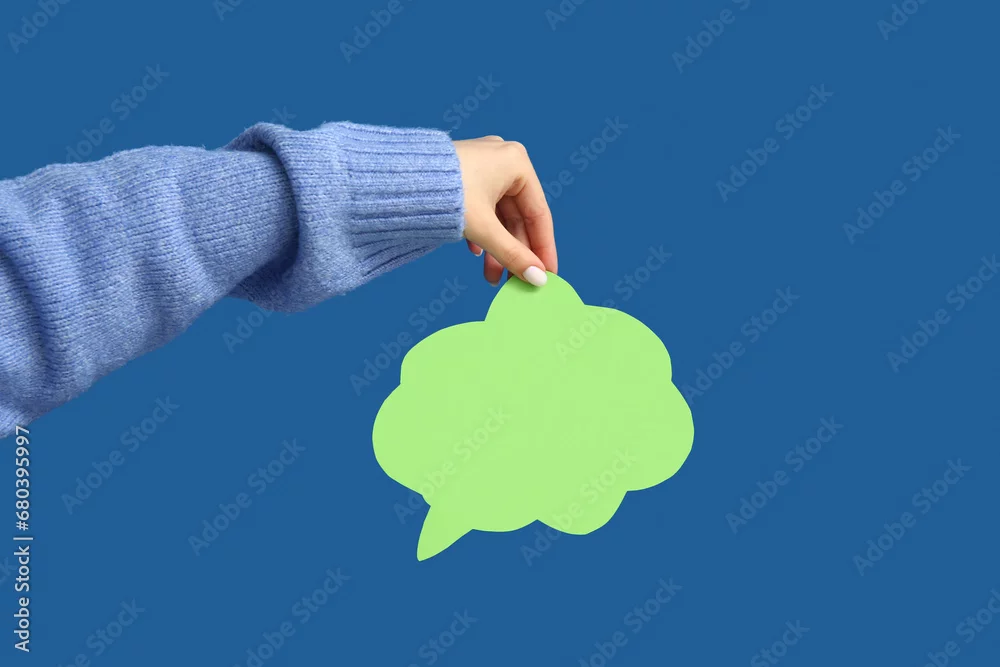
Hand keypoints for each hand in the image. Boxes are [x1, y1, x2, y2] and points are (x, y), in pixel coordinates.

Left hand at [453, 136, 556, 286]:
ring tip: (491, 277)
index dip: (543, 248)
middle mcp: (503, 160)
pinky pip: (482, 209)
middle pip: (518, 217)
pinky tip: (475, 254)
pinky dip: (481, 233)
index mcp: (517, 163)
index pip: (539, 214)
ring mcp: (483, 166)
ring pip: (498, 216)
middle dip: (514, 253)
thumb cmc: (442, 193)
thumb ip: (512, 255)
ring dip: (496, 248)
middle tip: (516, 282)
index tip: (548, 274)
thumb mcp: (484, 229)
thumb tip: (536, 278)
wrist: (394, 180)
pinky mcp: (464, 176)